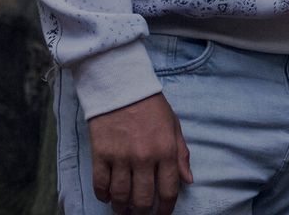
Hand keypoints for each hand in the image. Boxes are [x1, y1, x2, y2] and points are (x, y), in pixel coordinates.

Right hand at [87, 93, 191, 214]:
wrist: (122, 87)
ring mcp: (121, 157)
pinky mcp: (101, 154)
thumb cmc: (151, 106)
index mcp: (166, 150)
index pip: (168, 190)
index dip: (165, 208)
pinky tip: (107, 196)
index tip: (161, 214)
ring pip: (120, 195)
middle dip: (142, 211)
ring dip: (122, 207)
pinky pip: (100, 184)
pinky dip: (103, 195)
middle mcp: (144, 157)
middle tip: (139, 213)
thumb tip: (188, 180)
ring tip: (123, 209)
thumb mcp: (174, 126)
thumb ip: (182, 155)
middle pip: (143, 198)